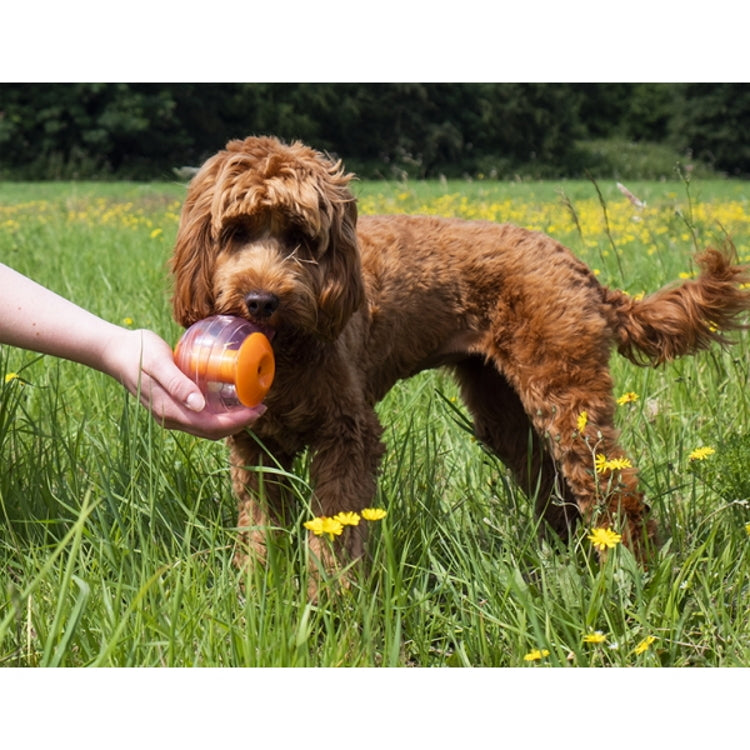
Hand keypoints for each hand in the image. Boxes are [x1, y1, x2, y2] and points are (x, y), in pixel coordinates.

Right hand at [101, 327, 263, 438]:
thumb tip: (198, 405)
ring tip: (250, 406)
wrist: (114, 351)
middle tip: (261, 408)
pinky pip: (199, 417)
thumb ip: (177, 384)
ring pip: (206, 427)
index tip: (257, 410)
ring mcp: (170, 413)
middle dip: (238, 423)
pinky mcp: (171, 406)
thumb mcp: (158, 363)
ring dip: (230, 420)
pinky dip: (218, 414)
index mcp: (169, 410)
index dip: (236, 422)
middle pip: (211, 431)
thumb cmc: (138, 352)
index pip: (210, 426)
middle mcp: (170, 417)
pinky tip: (229, 401)